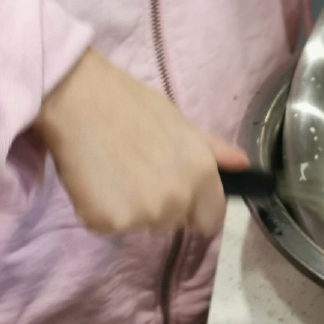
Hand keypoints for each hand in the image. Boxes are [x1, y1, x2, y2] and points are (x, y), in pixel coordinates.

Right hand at [35, 49, 248, 235]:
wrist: (80, 99)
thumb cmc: (130, 104)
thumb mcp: (178, 122)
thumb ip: (212, 150)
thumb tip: (243, 164)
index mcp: (200, 174)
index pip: (210, 219)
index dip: (194, 207)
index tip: (175, 190)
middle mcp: (176, 200)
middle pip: (172, 222)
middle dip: (158, 202)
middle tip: (135, 168)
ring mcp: (140, 215)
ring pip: (139, 223)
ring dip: (128, 206)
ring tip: (113, 169)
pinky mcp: (105, 222)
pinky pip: (107, 224)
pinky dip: (99, 208)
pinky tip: (94, 178)